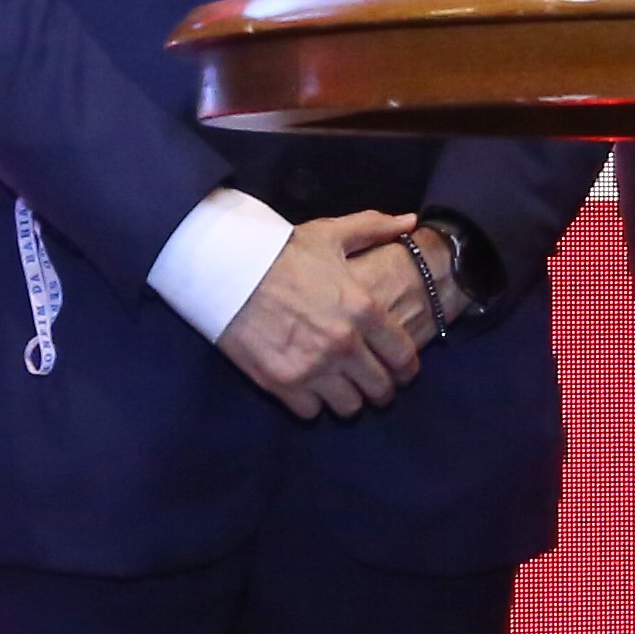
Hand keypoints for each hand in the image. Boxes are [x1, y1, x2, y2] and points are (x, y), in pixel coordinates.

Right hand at [219, 209, 434, 418]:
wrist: (224, 267)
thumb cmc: (280, 249)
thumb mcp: (331, 234)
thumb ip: (374, 229)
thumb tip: (410, 221)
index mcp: (362, 309)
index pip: (403, 356)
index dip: (407, 369)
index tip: (402, 371)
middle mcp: (343, 344)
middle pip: (380, 390)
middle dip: (380, 389)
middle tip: (371, 382)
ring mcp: (312, 367)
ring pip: (348, 407)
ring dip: (347, 398)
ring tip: (340, 386)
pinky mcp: (281, 383)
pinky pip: (311, 412)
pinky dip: (313, 404)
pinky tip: (309, 387)